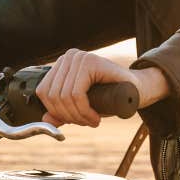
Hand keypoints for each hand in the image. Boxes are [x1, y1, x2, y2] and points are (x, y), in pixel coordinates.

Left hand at [36, 49, 166, 127]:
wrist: (136, 90)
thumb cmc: (109, 96)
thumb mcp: (81, 106)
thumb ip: (62, 112)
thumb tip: (45, 119)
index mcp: (62, 64)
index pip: (43, 91)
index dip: (56, 112)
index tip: (73, 121)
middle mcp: (68, 57)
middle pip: (52, 95)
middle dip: (68, 116)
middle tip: (86, 123)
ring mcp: (79, 57)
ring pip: (64, 96)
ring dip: (78, 116)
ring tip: (92, 121)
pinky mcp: (90, 62)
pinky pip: (77, 94)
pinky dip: (84, 111)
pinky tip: (95, 117)